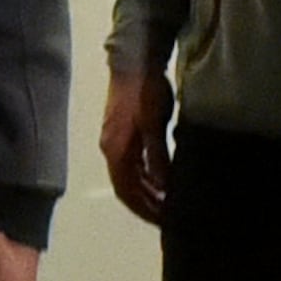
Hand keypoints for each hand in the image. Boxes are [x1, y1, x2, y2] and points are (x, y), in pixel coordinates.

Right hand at [101, 68, 172, 223]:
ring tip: (167, 203)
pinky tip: (160, 181)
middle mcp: (111, 149)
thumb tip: (163, 188)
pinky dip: (146, 177)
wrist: (135, 58)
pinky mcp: (122, 132)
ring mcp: (115, 140)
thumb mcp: (153, 125)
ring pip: (129, 177)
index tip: (163, 222)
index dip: (144, 209)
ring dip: (146, 192)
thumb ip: (157, 156)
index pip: (127, 191)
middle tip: (169, 217)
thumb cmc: (145, 91)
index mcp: (116, 150)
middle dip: (146, 205)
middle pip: (126, 188)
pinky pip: (132, 164)